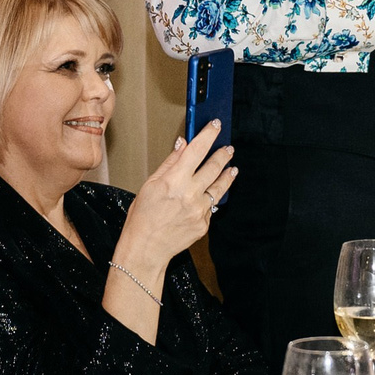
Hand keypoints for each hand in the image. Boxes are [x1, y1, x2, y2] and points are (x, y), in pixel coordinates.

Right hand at [115, 120, 234, 274]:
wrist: (146, 249)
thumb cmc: (142, 217)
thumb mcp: (150, 185)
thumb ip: (170, 163)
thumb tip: (182, 144)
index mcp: (174, 181)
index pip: (196, 150)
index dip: (208, 135)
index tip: (215, 125)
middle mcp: (190, 194)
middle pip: (214, 167)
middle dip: (223, 154)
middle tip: (228, 148)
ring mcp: (200, 211)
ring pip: (220, 188)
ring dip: (227, 175)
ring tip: (232, 167)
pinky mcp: (204, 224)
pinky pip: (211, 207)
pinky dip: (211, 199)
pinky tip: (210, 195)